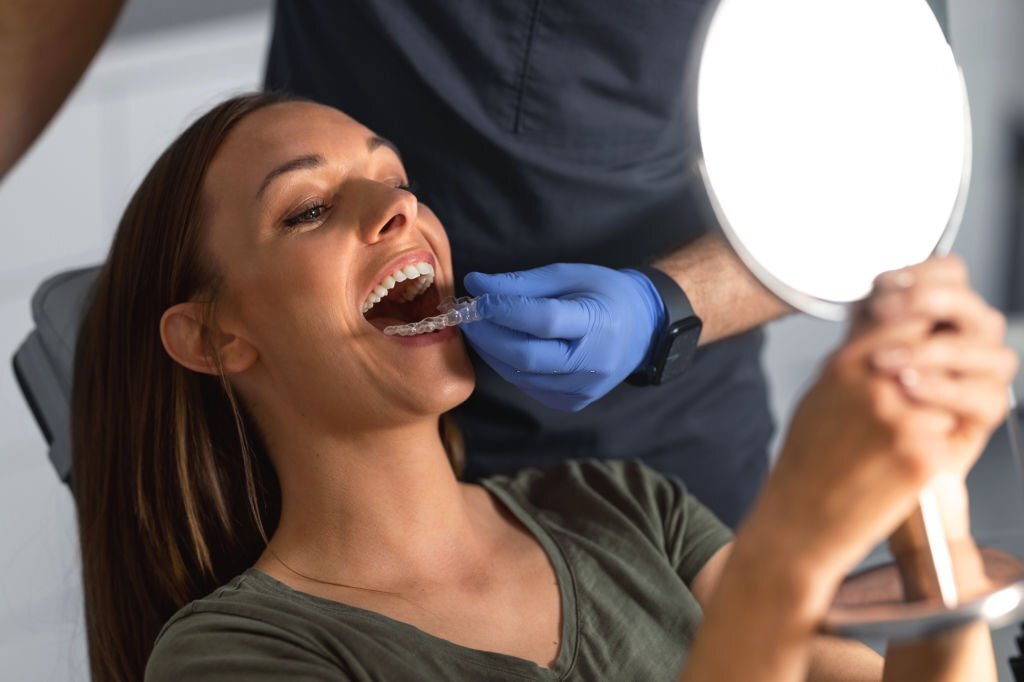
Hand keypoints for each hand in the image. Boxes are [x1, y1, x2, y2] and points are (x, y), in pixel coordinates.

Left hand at [461, 263, 665, 411]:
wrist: (642, 330)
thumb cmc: (604, 294)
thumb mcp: (569, 275)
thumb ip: (522, 283)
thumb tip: (476, 284)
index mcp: (598, 323)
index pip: (544, 321)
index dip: (505, 310)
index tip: (479, 297)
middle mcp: (593, 363)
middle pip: (527, 357)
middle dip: (489, 336)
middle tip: (469, 317)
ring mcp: (584, 389)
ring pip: (522, 376)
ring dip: (493, 353)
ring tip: (482, 329)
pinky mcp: (573, 403)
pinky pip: (530, 387)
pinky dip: (510, 367)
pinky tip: (505, 348)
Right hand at [749, 257, 1016, 594]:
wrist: (799, 524)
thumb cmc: (805, 466)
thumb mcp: (819, 397)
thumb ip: (855, 363)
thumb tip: (888, 336)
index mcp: (844, 365)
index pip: (908, 318)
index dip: (922, 330)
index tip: (925, 338)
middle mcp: (874, 385)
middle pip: (935, 351)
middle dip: (934, 369)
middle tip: (920, 392)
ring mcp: (901, 420)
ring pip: (945, 395)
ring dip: (935, 412)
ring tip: (897, 440)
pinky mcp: (922, 458)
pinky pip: (947, 436)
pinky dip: (933, 448)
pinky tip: (900, 465)